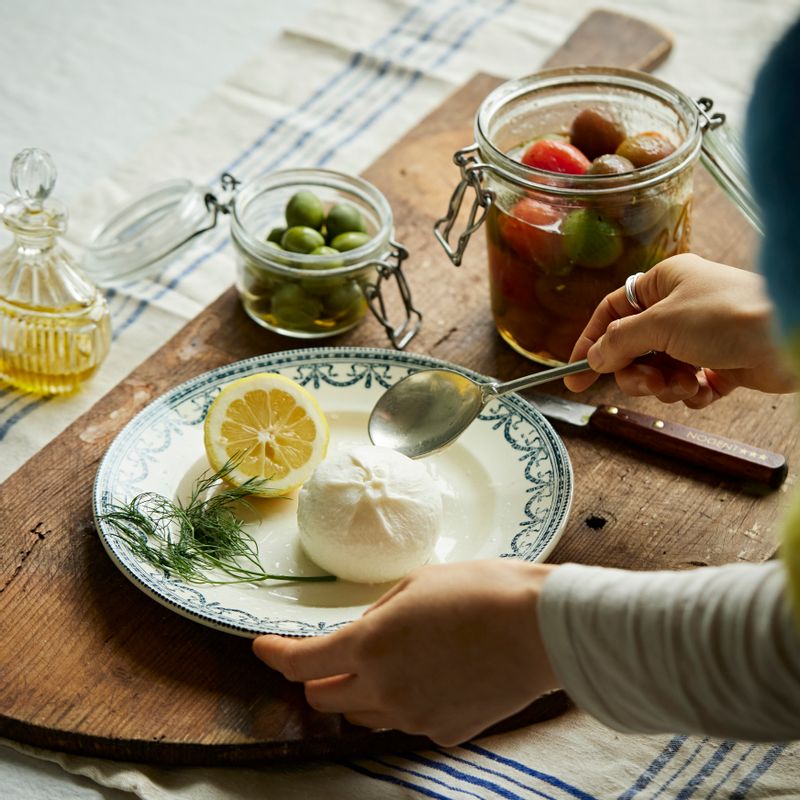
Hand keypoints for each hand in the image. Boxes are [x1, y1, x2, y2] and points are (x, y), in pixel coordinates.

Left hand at [253, 560, 558, 746]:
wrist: (544, 628)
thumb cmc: (483, 590)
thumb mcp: (418, 583)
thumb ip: (378, 614)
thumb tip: (362, 633)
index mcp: (372, 644)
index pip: (301, 663)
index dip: (274, 655)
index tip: (262, 647)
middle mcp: (385, 689)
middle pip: (323, 700)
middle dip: (318, 677)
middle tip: (336, 654)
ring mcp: (415, 718)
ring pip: (362, 716)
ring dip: (360, 693)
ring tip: (394, 661)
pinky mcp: (446, 733)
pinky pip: (407, 722)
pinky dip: (406, 702)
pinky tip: (436, 676)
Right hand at [564, 254, 795, 406]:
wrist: (789, 338)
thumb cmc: (728, 315)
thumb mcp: (661, 324)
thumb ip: (619, 342)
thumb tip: (593, 358)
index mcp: (662, 284)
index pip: (611, 313)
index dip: (590, 345)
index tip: (576, 378)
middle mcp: (678, 308)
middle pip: (632, 350)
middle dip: (637, 373)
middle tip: (649, 383)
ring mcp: (698, 337)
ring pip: (658, 371)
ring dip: (666, 386)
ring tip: (686, 384)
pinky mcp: (719, 364)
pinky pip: (686, 385)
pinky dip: (691, 392)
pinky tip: (705, 389)